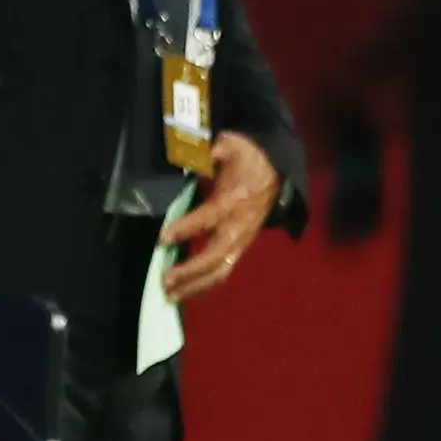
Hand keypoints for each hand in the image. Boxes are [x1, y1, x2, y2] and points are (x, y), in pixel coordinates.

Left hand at [161, 130, 282, 304]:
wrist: (278, 168)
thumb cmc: (247, 157)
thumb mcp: (229, 145)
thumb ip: (206, 154)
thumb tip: (184, 158)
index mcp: (235, 199)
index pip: (210, 217)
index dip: (187, 228)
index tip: (162, 238)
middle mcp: (241, 224)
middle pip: (216, 255)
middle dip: (190, 271)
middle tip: (164, 280)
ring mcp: (243, 239)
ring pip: (222, 269)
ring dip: (196, 285)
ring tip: (170, 295)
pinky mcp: (241, 246)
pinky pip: (224, 269)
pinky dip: (205, 283)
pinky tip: (184, 291)